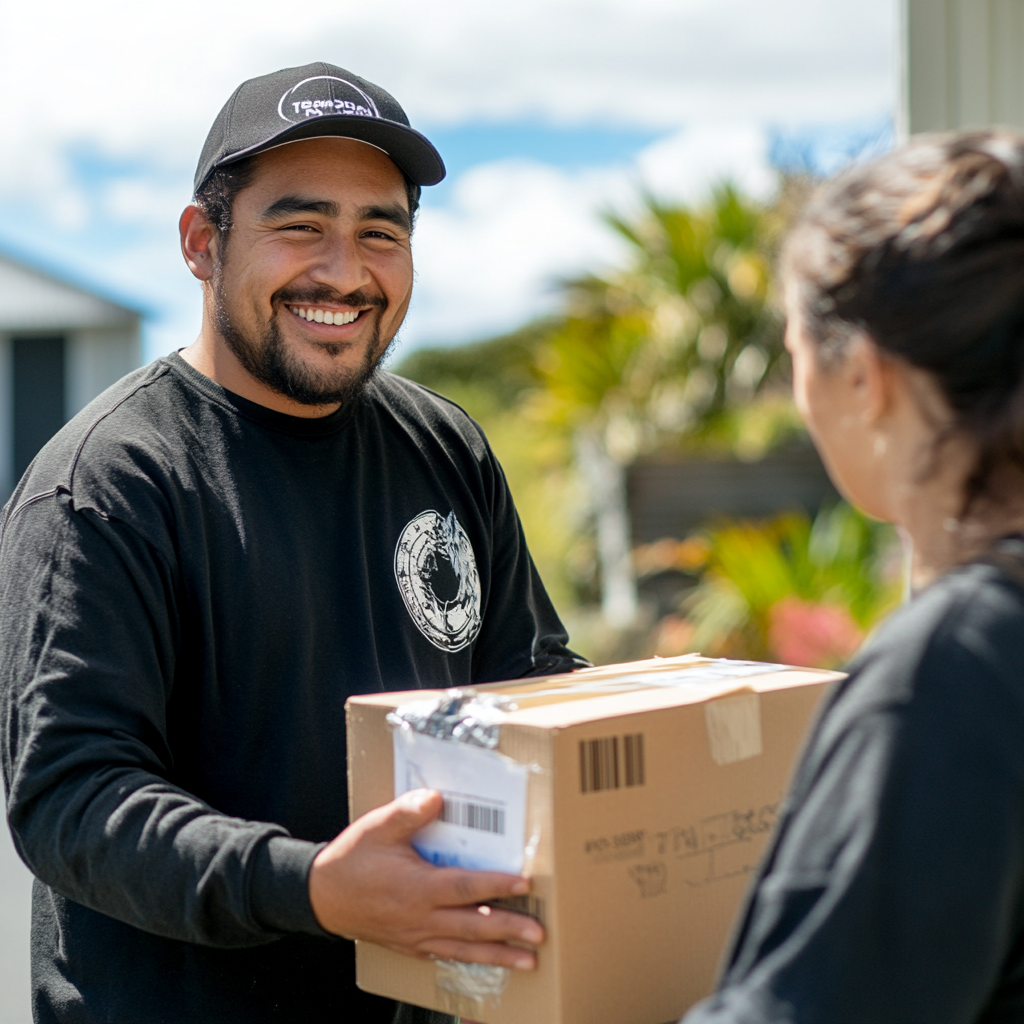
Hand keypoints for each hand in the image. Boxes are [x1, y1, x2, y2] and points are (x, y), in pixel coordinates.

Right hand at [308, 789, 543, 968]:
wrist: (322, 896)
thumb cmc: (352, 860)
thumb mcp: (377, 827)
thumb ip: (408, 812)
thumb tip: (437, 797)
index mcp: (416, 887)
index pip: (464, 887)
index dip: (495, 885)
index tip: (524, 882)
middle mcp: (421, 917)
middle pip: (473, 926)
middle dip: (509, 929)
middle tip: (540, 933)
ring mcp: (418, 936)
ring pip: (465, 949)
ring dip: (500, 955)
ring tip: (529, 960)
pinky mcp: (413, 946)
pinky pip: (448, 957)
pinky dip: (474, 962)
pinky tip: (494, 962)